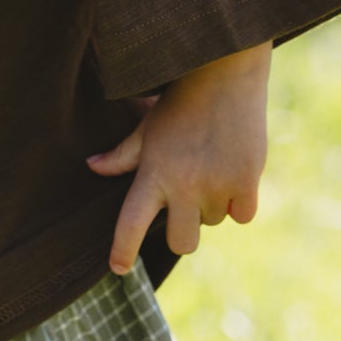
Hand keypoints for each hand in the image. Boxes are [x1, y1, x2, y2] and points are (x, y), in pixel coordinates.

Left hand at [87, 44, 271, 274]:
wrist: (226, 72)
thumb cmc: (181, 100)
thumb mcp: (147, 126)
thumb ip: (122, 154)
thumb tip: (92, 166)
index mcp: (153, 173)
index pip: (131, 225)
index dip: (123, 251)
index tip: (119, 268)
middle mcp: (184, 186)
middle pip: (182, 243)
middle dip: (183, 230)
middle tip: (185, 204)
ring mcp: (217, 186)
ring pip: (214, 223)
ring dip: (212, 206)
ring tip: (211, 168)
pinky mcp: (247, 181)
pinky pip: (243, 216)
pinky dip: (240, 202)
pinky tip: (234, 173)